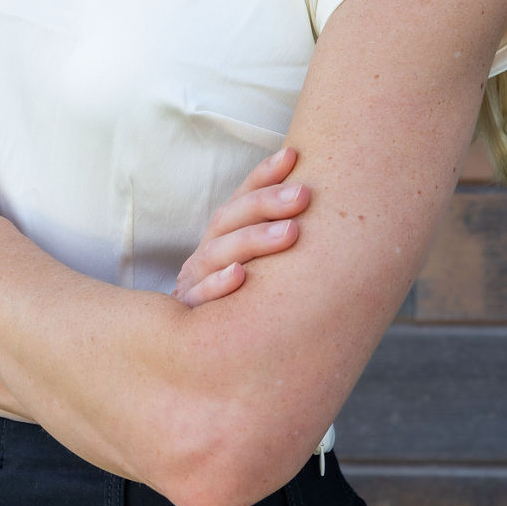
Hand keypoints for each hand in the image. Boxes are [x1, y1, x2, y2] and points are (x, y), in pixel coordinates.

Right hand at [172, 146, 309, 306]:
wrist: (194, 351)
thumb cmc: (239, 299)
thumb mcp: (252, 264)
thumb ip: (276, 234)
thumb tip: (317, 199)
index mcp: (223, 235)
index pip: (242, 197)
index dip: (264, 174)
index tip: (292, 154)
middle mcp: (207, 251)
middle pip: (231, 219)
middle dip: (268, 202)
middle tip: (303, 194)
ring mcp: (194, 280)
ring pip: (219, 253)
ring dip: (254, 240)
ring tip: (290, 232)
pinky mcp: (188, 314)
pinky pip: (201, 298)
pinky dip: (219, 285)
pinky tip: (240, 276)